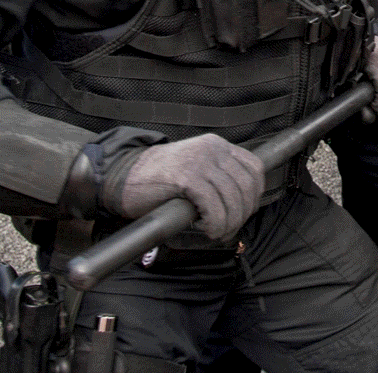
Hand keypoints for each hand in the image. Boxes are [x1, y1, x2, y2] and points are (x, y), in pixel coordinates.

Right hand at [112, 134, 263, 240]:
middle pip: (246, 185)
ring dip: (229, 222)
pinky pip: (213, 205)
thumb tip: (243, 205)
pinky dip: (216, 222)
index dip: (255, 194)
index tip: (244, 211)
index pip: (254, 168)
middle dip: (243, 213)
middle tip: (229, 228)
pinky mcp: (186, 177)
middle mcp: (212, 149)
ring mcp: (200, 161)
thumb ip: (218, 178)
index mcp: (217, 145)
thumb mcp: (196, 169)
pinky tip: (207, 228)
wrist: (122, 176)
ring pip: (232, 197)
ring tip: (218, 232)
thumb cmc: (158, 180)